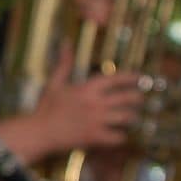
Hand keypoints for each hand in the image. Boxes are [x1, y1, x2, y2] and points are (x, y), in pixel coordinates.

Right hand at [28, 43, 143, 152]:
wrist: (39, 132)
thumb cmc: (46, 107)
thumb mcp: (54, 83)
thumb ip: (64, 63)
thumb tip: (66, 42)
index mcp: (88, 89)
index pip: (116, 79)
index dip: (132, 77)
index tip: (141, 77)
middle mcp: (96, 103)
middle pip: (127, 98)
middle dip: (138, 98)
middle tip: (140, 99)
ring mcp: (97, 121)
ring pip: (126, 118)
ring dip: (132, 117)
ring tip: (133, 117)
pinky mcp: (95, 137)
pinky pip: (118, 137)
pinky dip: (122, 136)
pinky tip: (121, 134)